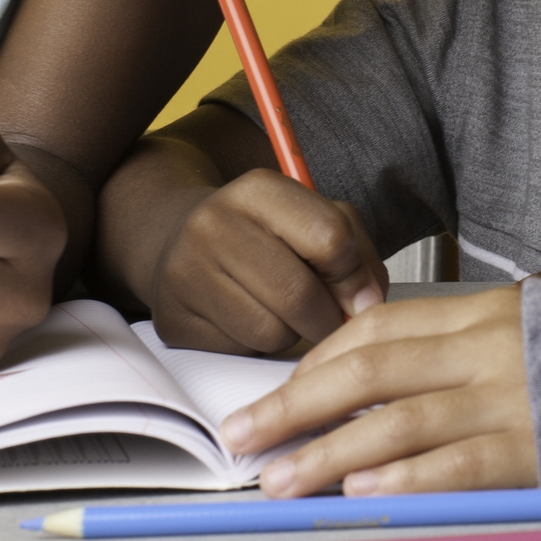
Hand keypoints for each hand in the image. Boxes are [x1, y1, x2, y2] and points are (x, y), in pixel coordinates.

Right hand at [147, 170, 386, 355]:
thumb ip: (354, 251)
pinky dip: (259, 345)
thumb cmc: (260, 235)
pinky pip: (242, 350)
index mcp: (257, 190)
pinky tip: (250, 320)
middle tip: (331, 318)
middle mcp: (214, 225)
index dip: (356, 276)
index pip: (330, 237)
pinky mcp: (175, 319)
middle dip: (329, 319)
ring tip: (283, 313)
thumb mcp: (311, 219)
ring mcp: (187, 273)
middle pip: (300, 294)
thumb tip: (366, 303)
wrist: (176, 240)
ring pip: (273, 332)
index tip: (359, 292)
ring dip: (293, 334)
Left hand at [219, 287, 536, 495]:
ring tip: (280, 480)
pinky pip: (456, 464)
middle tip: (244, 434)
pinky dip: (403, 479)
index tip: (279, 393)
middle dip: (294, 405)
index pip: (378, 329)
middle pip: (369, 371)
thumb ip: (463, 351)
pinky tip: (360, 494)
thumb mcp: (528, 333)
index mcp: (481, 313)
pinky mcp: (534, 448)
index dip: (318, 362)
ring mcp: (512, 397)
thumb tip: (381, 391)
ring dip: (328, 453)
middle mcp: (487, 348)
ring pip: (398, 420)